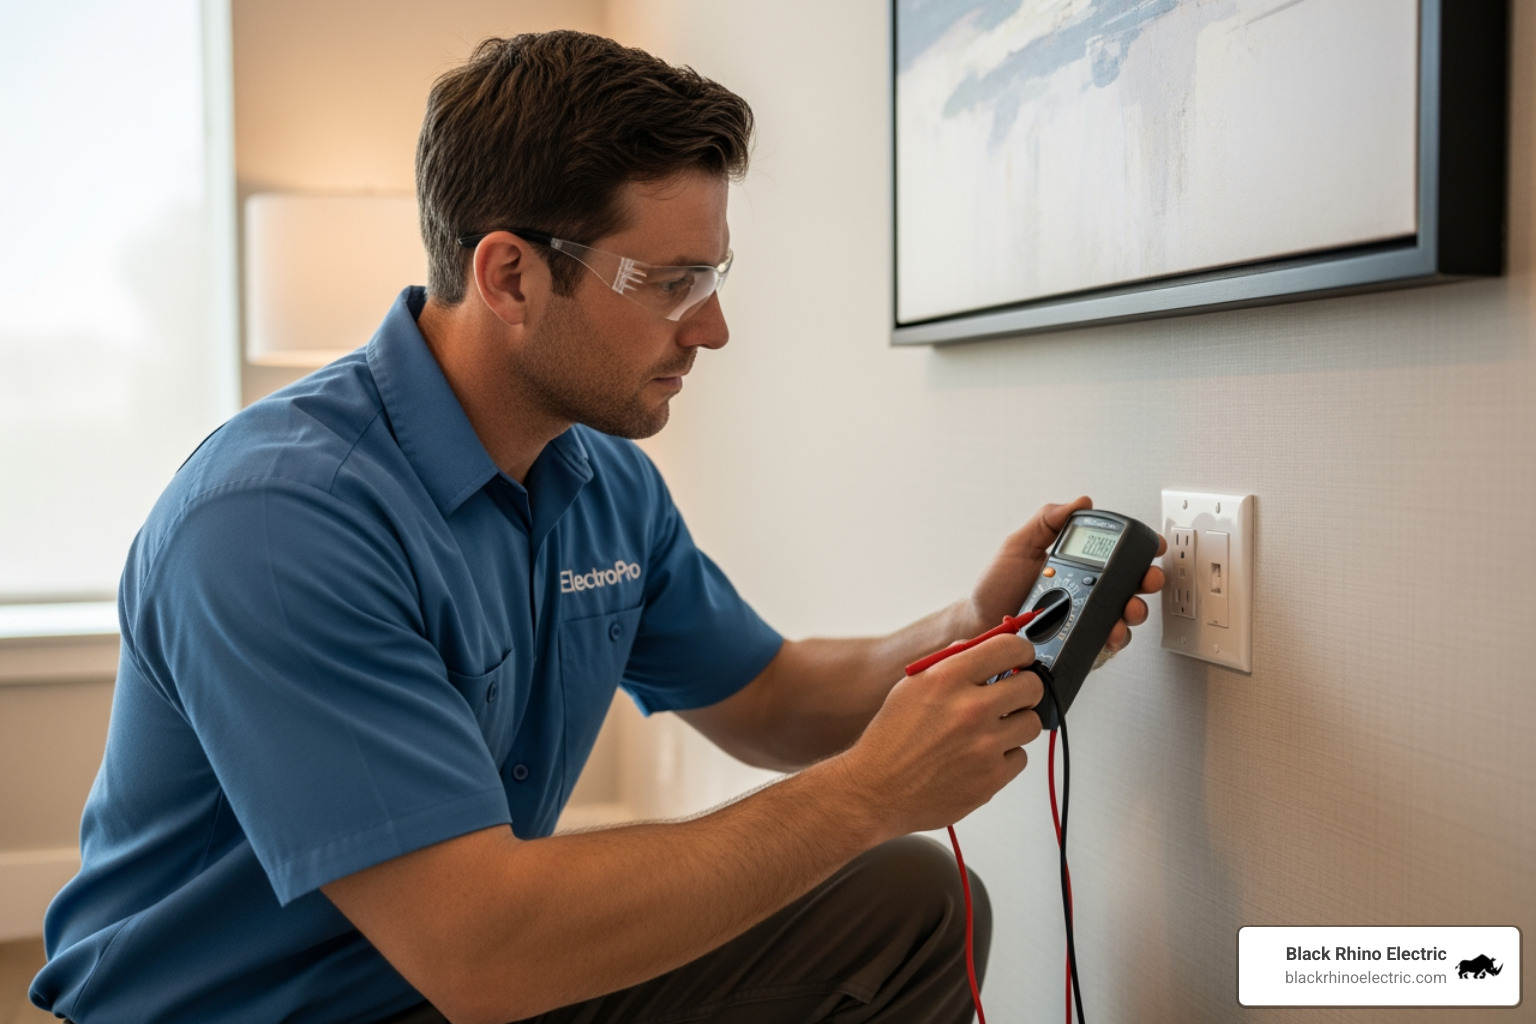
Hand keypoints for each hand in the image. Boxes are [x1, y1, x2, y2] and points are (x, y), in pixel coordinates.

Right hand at [839, 633, 1042, 837]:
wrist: (875, 791)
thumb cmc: (890, 741)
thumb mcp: (911, 687)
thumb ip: (950, 664)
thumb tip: (983, 649)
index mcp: (947, 679)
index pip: (1010, 648)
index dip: (1022, 651)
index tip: (1022, 658)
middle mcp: (969, 709)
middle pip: (1032, 686)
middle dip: (1025, 689)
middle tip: (1013, 696)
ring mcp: (984, 746)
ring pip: (1031, 723)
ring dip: (1015, 725)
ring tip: (989, 732)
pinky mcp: (991, 779)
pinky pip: (1020, 758)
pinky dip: (1004, 758)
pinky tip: (978, 758)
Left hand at [966, 496, 1166, 654]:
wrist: (978, 623)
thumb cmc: (996, 587)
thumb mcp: (1019, 545)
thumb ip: (1048, 521)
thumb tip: (1081, 503)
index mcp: (1078, 567)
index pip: (1117, 557)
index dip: (1140, 552)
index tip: (1152, 547)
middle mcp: (1087, 593)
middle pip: (1131, 587)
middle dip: (1147, 582)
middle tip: (1146, 580)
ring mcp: (1086, 620)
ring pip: (1124, 617)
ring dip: (1134, 613)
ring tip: (1126, 611)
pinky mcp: (1080, 644)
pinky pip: (1106, 645)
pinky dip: (1113, 640)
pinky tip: (1108, 634)